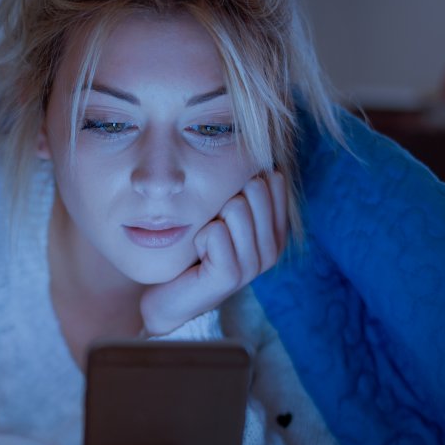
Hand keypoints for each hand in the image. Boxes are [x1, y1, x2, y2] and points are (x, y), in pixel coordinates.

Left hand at [141, 171, 288, 335]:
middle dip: (223, 200)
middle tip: (212, 229)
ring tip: (205, 244)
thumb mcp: (221, 212)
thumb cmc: (195, 248)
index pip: (273, 180)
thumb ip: (242, 186)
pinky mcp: (231, 276)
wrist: (168, 295)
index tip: (225, 210)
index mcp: (276, 230)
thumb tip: (253, 149)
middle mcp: (273, 248)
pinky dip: (199, 238)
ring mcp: (255, 265)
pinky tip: (198, 255)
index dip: (239, 184)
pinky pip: (215, 232)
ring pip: (236, 207)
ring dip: (209, 220)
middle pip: (255, 188)